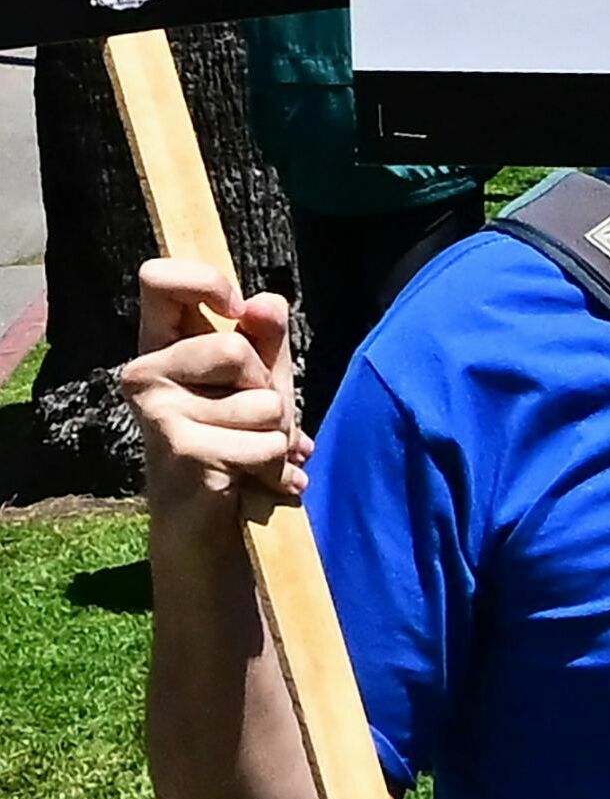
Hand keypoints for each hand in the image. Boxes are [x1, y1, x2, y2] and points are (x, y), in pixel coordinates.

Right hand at [119, 262, 303, 556]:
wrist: (207, 518)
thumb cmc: (234, 432)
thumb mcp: (261, 373)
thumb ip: (267, 333)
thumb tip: (262, 303)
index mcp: (162, 342)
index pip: (159, 281)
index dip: (203, 280)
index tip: (235, 305)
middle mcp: (144, 372)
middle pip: (234, 348)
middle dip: (267, 386)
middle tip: (254, 416)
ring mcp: (156, 413)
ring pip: (259, 399)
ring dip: (275, 428)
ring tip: (249, 446)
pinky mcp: (179, 450)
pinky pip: (265, 442)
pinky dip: (274, 463)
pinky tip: (249, 478)